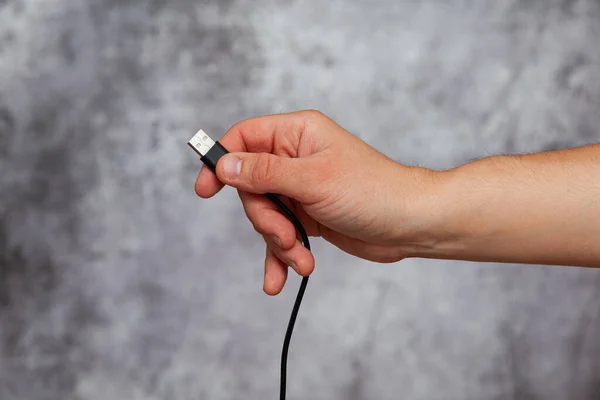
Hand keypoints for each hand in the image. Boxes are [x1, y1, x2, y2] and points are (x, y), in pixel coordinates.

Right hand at [195, 110, 439, 294]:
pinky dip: (281, 256)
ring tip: (300, 259)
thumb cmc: (371, 191)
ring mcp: (301, 189)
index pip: (244, 138)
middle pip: (250, 185)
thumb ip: (264, 173)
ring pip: (265, 215)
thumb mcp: (312, 180)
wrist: (409, 224)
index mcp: (297, 134)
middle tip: (285, 235)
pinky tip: (281, 279)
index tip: (205, 190)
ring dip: (278, 242)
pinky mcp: (308, 216)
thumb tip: (224, 165)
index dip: (220, 161)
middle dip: (264, 218)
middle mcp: (295, 158)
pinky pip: (281, 235)